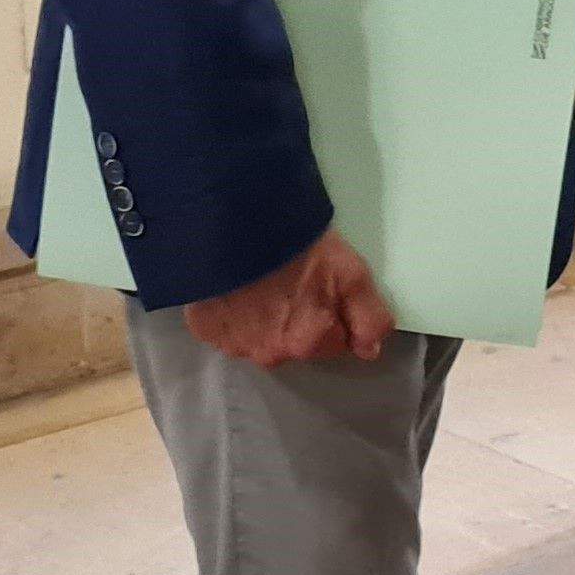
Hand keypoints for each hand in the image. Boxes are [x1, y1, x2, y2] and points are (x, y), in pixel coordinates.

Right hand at [185, 229, 391, 368]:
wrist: (233, 221)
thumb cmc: (296, 243)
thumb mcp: (350, 272)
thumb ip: (369, 318)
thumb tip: (370, 351)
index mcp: (308, 343)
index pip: (334, 342)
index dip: (332, 313)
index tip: (322, 286)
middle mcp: (270, 354)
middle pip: (295, 342)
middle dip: (297, 318)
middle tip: (290, 278)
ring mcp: (233, 344)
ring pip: (259, 337)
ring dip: (262, 316)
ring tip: (260, 280)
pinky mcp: (205, 329)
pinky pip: (225, 328)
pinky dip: (231, 312)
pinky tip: (235, 285)